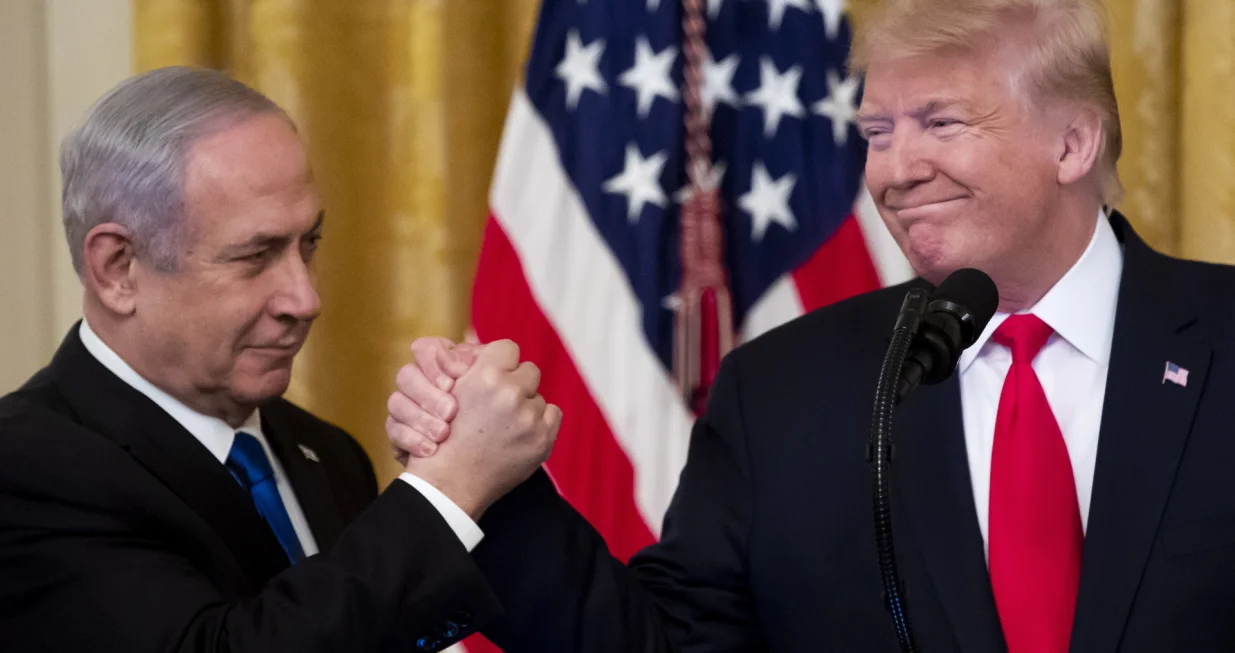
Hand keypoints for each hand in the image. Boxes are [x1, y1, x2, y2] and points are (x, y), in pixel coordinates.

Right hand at [386, 337, 478, 464]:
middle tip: (452, 412)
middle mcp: (416, 382)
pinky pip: (391, 429)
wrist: (463, 473)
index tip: (457, 377)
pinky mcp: (395, 432)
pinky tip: (429, 450)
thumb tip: (474, 344)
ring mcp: (403, 408)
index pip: (426, 347)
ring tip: (442, 435)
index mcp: (439, 366)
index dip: (440, 360)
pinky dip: (409, 440)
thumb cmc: (484, 422)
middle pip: (407, 374)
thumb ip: (481, 365)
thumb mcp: (489, 388)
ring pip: (395, 401)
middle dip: (430, 394)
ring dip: (420, 418)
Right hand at [391, 340, 561, 519]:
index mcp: (485, 376)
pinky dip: (540, 423)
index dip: (501, 361)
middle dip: (516, 383)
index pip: (508, 348)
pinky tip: (518, 434)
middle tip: (500, 402)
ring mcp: (529, 418)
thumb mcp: (446, 391)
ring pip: (538, 396)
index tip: (494, 373)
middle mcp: (510, 393)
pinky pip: (553, 414)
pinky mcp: (543, 439)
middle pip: (528, 370)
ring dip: (526, 406)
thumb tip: (473, 336)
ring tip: (504, 424)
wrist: (450, 483)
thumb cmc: (444, 436)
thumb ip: (466, 363)